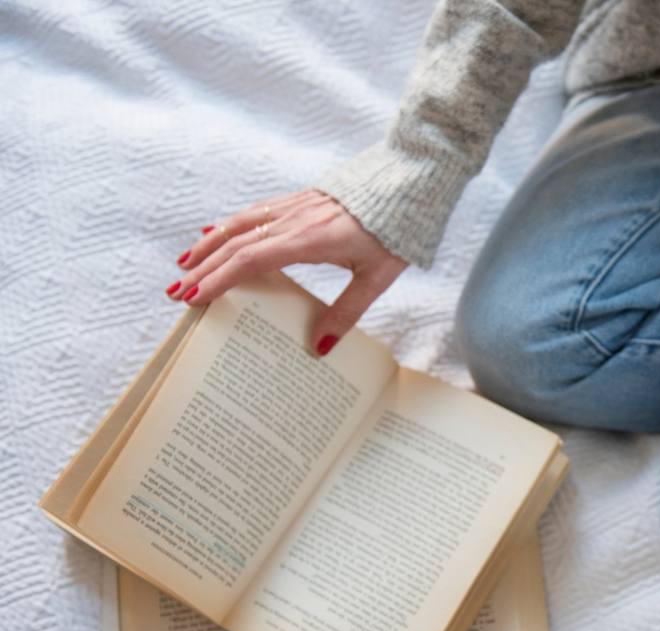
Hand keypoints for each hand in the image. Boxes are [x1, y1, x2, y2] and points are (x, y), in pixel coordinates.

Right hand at [167, 189, 407, 355]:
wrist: (410, 180)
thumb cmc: (397, 231)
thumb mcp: (377, 278)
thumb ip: (347, 312)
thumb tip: (320, 347)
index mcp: (309, 240)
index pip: (250, 260)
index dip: (219, 279)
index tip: (194, 298)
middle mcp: (294, 220)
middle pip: (236, 244)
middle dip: (202, 268)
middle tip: (176, 293)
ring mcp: (295, 206)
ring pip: (240, 223)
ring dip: (209, 243)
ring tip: (184, 263)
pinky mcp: (301, 199)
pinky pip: (256, 211)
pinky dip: (230, 223)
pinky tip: (217, 230)